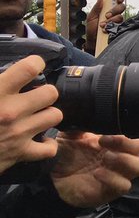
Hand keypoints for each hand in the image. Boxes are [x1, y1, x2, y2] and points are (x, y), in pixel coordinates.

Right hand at [0, 56, 62, 173]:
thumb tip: (3, 73)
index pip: (29, 68)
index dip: (35, 64)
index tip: (34, 66)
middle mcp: (10, 111)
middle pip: (50, 93)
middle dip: (44, 92)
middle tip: (34, 96)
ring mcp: (18, 133)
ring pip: (55, 116)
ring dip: (47, 114)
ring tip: (37, 115)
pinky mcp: (20, 152)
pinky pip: (49, 149)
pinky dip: (47, 145)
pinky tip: (39, 139)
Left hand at [51, 132, 138, 207]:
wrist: (50, 176)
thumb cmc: (64, 155)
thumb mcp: (71, 135)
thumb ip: (83, 124)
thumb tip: (89, 112)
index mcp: (115, 149)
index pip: (137, 143)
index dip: (126, 139)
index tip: (103, 138)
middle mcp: (120, 162)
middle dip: (128, 147)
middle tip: (105, 147)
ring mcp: (117, 177)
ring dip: (124, 161)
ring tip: (104, 159)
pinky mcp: (110, 192)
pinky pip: (123, 185)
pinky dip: (113, 179)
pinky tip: (97, 174)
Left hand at [85, 0, 126, 54]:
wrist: (93, 42)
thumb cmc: (91, 30)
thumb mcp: (91, 17)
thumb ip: (96, 7)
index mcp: (108, 9)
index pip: (117, 1)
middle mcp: (114, 15)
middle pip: (121, 7)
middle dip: (114, 10)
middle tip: (106, 15)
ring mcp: (118, 22)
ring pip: (120, 16)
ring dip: (111, 20)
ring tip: (103, 25)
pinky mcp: (120, 29)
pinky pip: (120, 25)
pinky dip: (112, 26)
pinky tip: (106, 29)